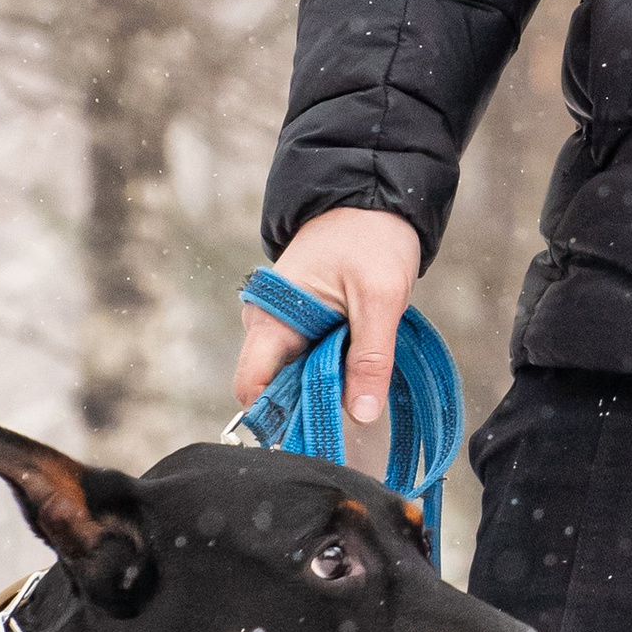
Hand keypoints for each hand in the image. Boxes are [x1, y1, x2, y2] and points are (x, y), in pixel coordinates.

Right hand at [232, 209, 423, 427]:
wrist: (374, 197)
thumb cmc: (370, 237)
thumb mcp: (380, 297)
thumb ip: (370, 357)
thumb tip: (361, 415)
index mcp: (270, 317)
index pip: (251, 384)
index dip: (274, 416)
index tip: (310, 434)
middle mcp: (269, 324)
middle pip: (274, 387)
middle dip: (305, 407)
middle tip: (348, 419)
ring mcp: (287, 324)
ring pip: (296, 375)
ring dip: (323, 389)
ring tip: (360, 392)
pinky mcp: (307, 323)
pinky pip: (311, 360)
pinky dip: (332, 372)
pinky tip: (359, 373)